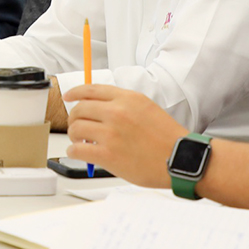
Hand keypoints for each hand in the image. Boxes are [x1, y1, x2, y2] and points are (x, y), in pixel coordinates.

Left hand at [64, 84, 186, 187]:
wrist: (180, 159)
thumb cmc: (166, 138)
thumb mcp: (146, 108)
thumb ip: (122, 104)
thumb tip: (97, 107)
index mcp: (127, 98)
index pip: (91, 89)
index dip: (75, 92)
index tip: (69, 97)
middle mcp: (117, 112)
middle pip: (80, 109)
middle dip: (75, 118)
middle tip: (78, 127)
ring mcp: (111, 133)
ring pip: (76, 129)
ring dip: (74, 136)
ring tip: (81, 142)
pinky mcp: (107, 154)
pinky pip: (77, 150)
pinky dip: (74, 151)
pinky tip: (80, 153)